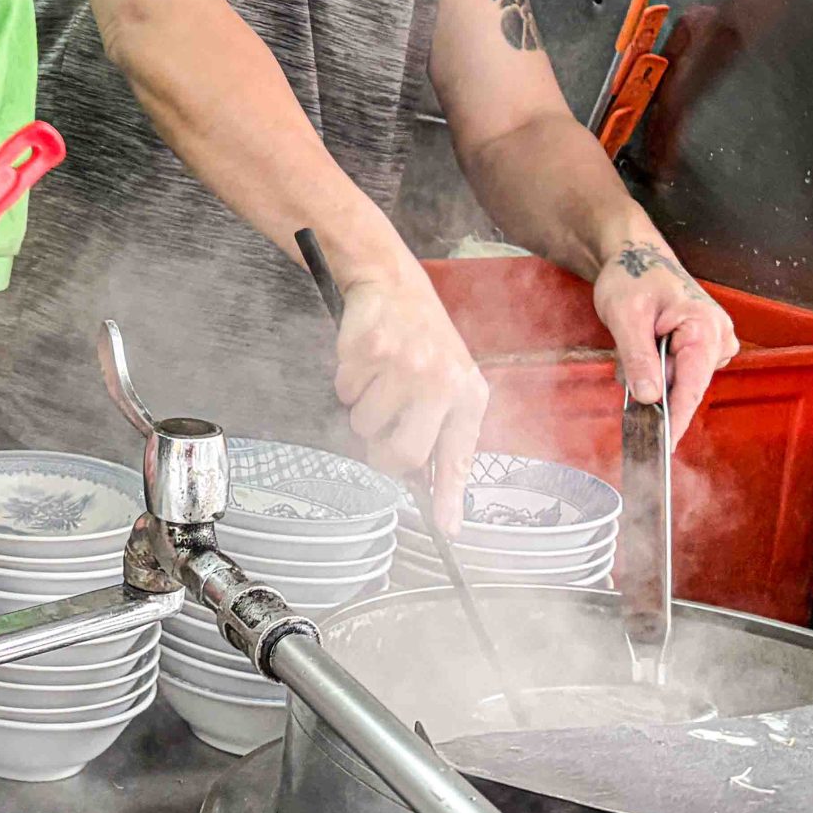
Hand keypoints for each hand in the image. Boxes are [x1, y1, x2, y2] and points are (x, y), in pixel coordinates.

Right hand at [330, 267, 488, 536]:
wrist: (394, 283)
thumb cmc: (424, 341)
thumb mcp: (450, 383)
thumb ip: (442, 434)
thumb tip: (431, 492)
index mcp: (467, 395)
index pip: (457, 457)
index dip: (449, 497)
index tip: (448, 529)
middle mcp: (442, 381)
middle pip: (400, 453)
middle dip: (382, 451)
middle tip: (381, 431)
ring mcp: (406, 364)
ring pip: (363, 422)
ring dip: (363, 407)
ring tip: (379, 379)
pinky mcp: (370, 348)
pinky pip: (344, 390)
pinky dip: (348, 379)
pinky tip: (366, 358)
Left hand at [593, 240, 738, 435]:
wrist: (633, 255)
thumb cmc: (631, 275)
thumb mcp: (625, 315)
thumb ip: (638, 357)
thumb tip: (649, 398)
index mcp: (706, 327)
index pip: (693, 386)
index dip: (676, 418)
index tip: (664, 445)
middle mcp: (718, 336)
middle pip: (686, 385)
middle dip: (654, 386)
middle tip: (627, 364)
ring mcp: (712, 342)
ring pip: (680, 380)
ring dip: (652, 374)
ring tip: (634, 340)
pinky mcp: (701, 346)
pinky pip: (678, 371)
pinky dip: (657, 368)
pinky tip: (644, 345)